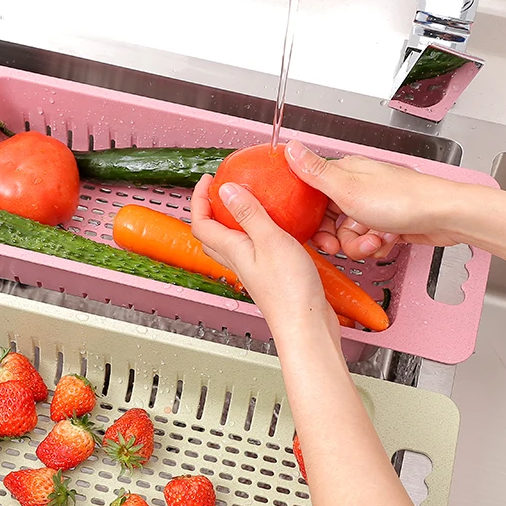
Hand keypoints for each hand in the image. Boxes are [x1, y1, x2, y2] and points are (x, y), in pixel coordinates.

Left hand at [191, 174, 336, 332]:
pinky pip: (255, 249)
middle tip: (222, 191)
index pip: (201, 223)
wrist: (307, 325)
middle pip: (212, 234)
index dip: (199, 200)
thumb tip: (226, 190)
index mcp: (232, 250)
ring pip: (232, 242)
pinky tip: (277, 227)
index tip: (207, 180)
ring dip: (233, 221)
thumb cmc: (289, 290)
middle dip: (211, 210)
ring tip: (248, 203)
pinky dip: (257, 233)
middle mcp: (238, 260)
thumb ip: (249, 213)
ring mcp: (253, 269)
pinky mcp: (270, 275)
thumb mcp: (270, 240)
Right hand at [284, 140, 461, 258]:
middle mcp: (357, 188)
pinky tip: (387, 240)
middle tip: (344, 244)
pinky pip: (367, 240)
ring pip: (349, 235)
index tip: (315, 233)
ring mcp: (372, 206)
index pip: (311, 197)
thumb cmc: (404, 200)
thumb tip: (290, 147)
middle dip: (338, 238)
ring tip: (375, 239)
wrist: (444, 217)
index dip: (310, 219)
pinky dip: (376, 245)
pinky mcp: (386, 222)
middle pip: (329, 221)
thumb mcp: (348, 188)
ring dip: (360, 244)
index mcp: (344, 174)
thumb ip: (314, 171)